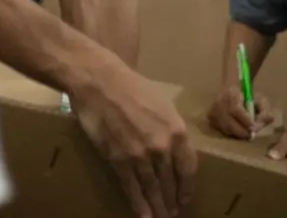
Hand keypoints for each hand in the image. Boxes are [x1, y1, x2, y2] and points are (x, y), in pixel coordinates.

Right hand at [72, 52, 196, 217]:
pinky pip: (131, 187)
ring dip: (157, 207)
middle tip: (172, 213)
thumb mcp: (161, 103)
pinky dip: (137, 203)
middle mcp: (162, 146)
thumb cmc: (130, 85)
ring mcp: (140, 155)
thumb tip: (172, 145)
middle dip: (172, 201)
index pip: (188, 168)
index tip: (185, 197)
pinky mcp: (118, 159)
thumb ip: (169, 127)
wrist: (99, 82)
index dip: (187, 187)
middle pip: (171, 182)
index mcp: (176, 130)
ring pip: (152, 188)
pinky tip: (142, 215)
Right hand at [207, 85, 280, 139]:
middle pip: (228, 121)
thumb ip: (265, 111)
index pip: (235, 109)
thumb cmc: (248, 97)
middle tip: (250, 136)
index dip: (245, 121)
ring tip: (245, 134)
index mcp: (231, 93)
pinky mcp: (210, 117)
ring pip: (224, 127)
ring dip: (236, 133)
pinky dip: (230, 133)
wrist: (231, 91)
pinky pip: (221, 130)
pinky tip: (237, 131)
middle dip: (241, 131)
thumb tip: (264, 122)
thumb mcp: (260, 100)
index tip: (253, 128)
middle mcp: (218, 101)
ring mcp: (212, 110)